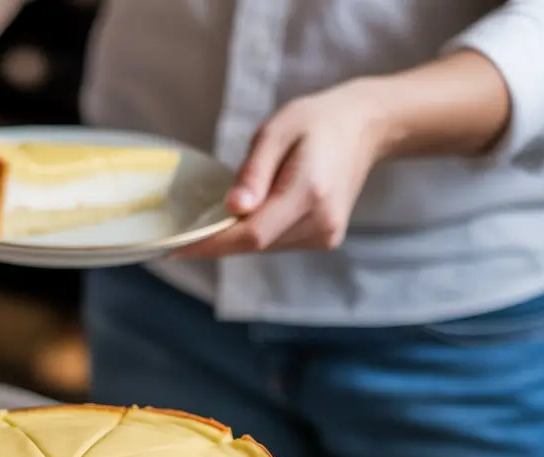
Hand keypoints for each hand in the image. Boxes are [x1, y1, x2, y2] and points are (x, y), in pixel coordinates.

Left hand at [177, 82, 388, 258]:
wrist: (365, 127)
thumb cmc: (317, 122)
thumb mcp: (277, 131)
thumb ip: (253, 172)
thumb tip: (232, 209)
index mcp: (309, 191)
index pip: (252, 234)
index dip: (213, 244)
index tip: (178, 248)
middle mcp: (321, 221)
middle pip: (256, 243)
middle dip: (222, 236)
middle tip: (197, 220)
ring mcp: (326, 235)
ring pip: (266, 246)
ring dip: (243, 232)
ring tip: (244, 199)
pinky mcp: (325, 239)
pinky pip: (278, 242)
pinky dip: (261, 231)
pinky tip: (265, 206)